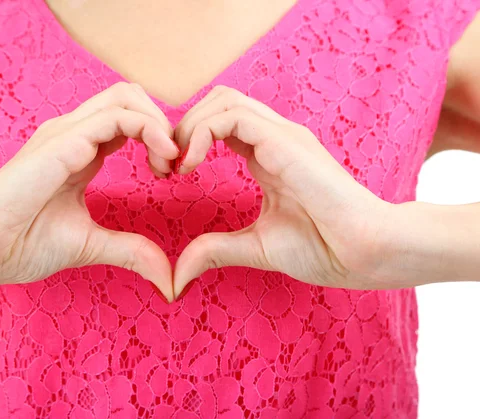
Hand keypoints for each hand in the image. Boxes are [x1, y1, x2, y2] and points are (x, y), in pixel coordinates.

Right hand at [0, 83, 178, 300]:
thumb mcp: (91, 245)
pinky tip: (162, 158)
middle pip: (130, 97)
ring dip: (159, 124)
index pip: (128, 119)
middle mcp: (73, 134)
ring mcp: (66, 133)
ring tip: (168, 162)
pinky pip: (117, 117)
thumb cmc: (22, 244)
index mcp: (79, 150)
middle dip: (162, 123)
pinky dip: (149, 129)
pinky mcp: (62, 142)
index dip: (157, 138)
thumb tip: (167, 278)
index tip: (169, 174)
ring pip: (126, 97)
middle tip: (172, 164)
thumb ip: (130, 251)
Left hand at [172, 86, 392, 295]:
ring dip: (189, 126)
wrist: (367, 253)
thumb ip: (215, 250)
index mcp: (268, 156)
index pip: (220, 124)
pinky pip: (233, 116)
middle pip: (218, 102)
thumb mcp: (254, 247)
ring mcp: (282, 135)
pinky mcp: (286, 141)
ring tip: (177, 164)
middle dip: (183, 126)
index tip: (169, 174)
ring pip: (223, 100)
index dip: (188, 140)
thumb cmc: (324, 248)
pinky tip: (193, 164)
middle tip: (165, 165)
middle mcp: (274, 138)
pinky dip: (203, 132)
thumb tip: (177, 275)